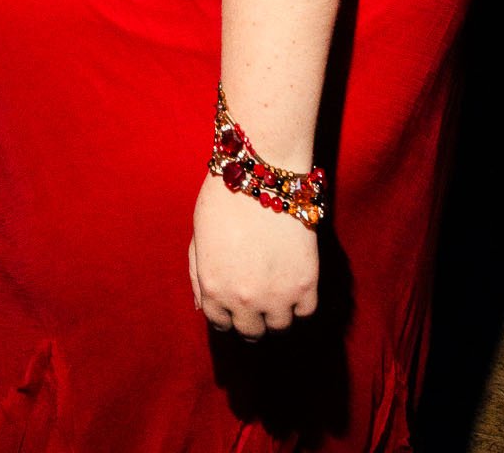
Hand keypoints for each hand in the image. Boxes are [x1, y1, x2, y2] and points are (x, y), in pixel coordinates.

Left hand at [188, 172, 318, 341]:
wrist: (261, 173)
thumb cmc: (223, 199)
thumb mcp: (198, 237)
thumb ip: (198, 275)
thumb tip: (202, 307)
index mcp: (213, 288)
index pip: (220, 324)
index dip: (227, 315)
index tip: (235, 306)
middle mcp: (243, 299)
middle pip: (251, 332)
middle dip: (251, 320)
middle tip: (257, 304)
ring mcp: (276, 295)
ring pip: (279, 327)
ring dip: (276, 314)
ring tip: (276, 294)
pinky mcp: (305, 284)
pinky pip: (305, 312)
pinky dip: (300, 304)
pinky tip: (293, 286)